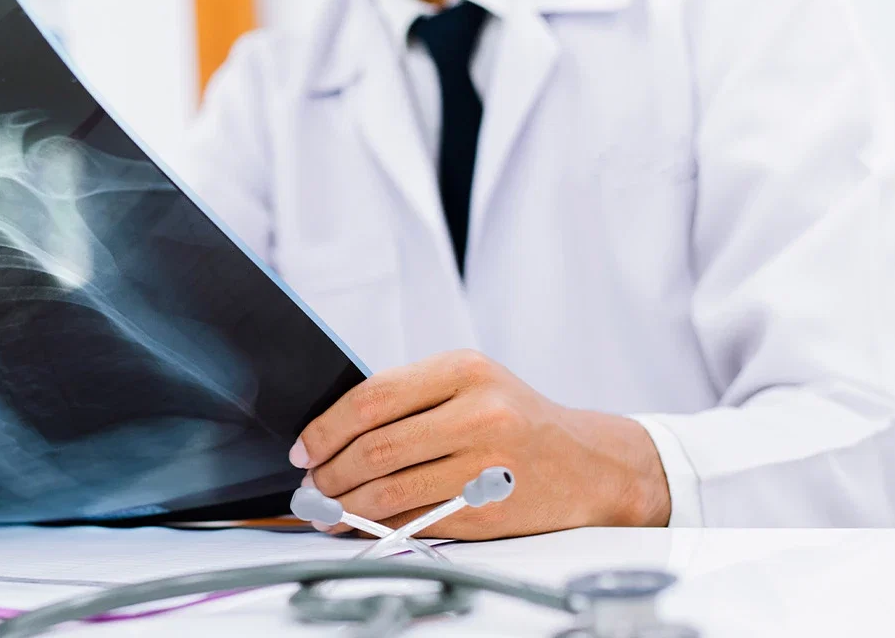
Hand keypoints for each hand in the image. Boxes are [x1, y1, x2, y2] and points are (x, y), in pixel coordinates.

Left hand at [290, 350, 669, 539]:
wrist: (588, 463)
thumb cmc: (518, 420)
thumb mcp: (473, 383)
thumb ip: (410, 398)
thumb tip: (332, 435)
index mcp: (465, 370)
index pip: (372, 398)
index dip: (326, 428)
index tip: (306, 448)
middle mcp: (478, 412)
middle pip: (374, 447)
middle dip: (329, 472)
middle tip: (310, 485)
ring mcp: (485, 464)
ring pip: (389, 489)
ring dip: (344, 504)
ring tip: (325, 508)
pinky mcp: (487, 510)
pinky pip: (413, 519)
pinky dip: (376, 525)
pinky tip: (359, 522)